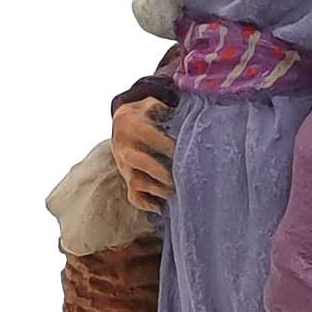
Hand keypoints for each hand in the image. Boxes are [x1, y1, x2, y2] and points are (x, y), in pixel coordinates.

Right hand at [111, 96, 175, 213]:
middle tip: (179, 178)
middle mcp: (125, 148)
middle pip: (140, 163)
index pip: (150, 138)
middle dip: (160, 172)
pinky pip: (133, 196)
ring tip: (176, 193)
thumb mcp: (152, 104)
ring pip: (136, 182)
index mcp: (132, 127)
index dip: (168, 145)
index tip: (185, 151)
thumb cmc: (145, 113)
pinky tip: (162, 207)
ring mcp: (124, 166)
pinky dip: (146, 204)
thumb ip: (167, 108)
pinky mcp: (127, 179)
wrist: (120, 122)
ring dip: (156, 189)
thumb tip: (191, 112)